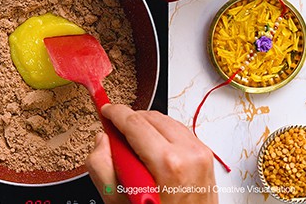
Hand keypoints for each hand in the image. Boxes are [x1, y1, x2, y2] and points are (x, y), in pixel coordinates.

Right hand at [85, 104, 217, 203]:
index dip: (115, 113)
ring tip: (135, 148)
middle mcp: (187, 153)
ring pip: (164, 120)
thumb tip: (102, 140)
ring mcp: (199, 153)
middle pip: (149, 117)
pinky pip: (177, 130)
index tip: (106, 110)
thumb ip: (101, 166)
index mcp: (166, 163)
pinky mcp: (205, 154)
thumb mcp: (118, 199)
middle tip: (116, 136)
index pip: (134, 122)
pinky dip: (161, 134)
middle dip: (129, 121)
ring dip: (146, 127)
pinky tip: (152, 151)